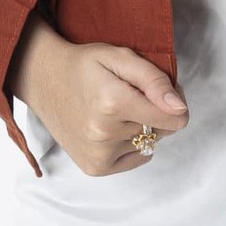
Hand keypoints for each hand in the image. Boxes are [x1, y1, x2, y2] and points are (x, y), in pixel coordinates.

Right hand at [6, 12, 189, 175]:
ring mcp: (98, 155)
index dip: (175, 100)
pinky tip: (114, 126)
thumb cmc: (84, 65)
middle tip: (135, 93)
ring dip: (142, 126)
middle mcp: (105, 134)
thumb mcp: (120, 57)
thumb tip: (180, 108)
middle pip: (162, 129)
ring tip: (118, 108)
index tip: (163, 89)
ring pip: (148, 143)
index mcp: (114, 102)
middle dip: (158, 111)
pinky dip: (133, 143)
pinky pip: (136, 158)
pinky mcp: (95, 168)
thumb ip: (153, 80)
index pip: (174, 118)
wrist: (45, 81)